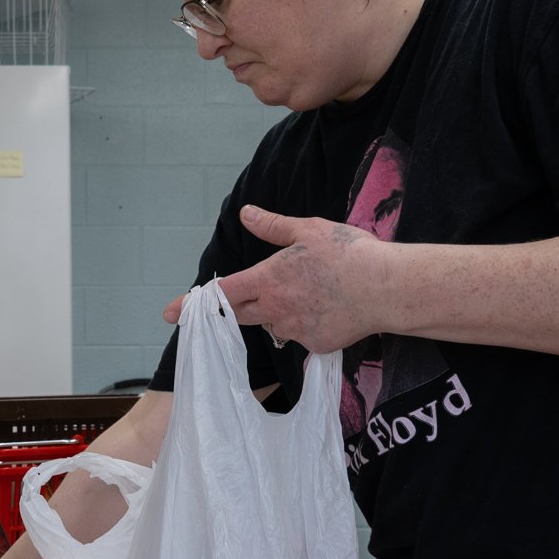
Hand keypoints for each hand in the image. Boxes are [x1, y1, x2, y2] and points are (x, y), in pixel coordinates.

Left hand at [164, 206, 385, 352]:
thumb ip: (272, 226)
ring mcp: (294, 331)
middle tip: (268, 289)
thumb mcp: (308, 229)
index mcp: (266, 281)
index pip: (220, 295)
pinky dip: (309, 323)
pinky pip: (302, 336)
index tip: (170, 313)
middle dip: (243, 305)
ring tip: (314, 292)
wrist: (388, 288)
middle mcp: (274, 311)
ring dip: (281, 312)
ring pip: (275, 324)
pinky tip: (330, 308)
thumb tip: (246, 213)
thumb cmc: (348, 254)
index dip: (192, 304)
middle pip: (242, 314)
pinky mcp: (316, 346)